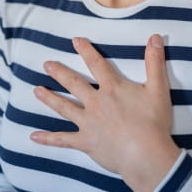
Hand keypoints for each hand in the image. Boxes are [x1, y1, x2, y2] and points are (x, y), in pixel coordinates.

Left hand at [31, 34, 180, 191]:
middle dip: (59, 72)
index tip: (75, 40)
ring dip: (49, 98)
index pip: (96, 64)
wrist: (145, 154)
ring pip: (64, 107)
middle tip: (46, 64)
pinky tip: (34, 136)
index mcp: (112, 89)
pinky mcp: (86, 142)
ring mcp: (88, 123)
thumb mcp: (158, 88)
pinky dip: (48, 139)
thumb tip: (155, 37)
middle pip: (74, 84)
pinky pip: (63, 140)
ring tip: (37, 91)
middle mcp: (96, 103)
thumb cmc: (153, 122)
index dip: (86, 51)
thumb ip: (154, 62)